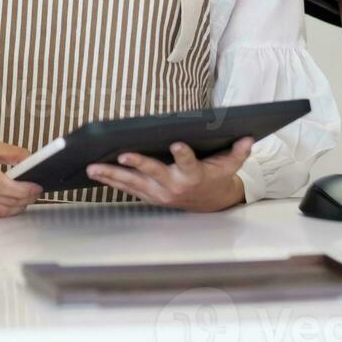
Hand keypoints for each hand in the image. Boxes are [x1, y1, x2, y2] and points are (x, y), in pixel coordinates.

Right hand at [0, 133, 42, 216]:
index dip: (23, 190)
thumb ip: (9, 152)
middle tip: (34, 193)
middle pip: (3, 202)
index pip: (3, 185)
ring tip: (23, 198)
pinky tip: (5, 203)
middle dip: (24, 199)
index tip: (36, 187)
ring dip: (15, 208)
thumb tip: (31, 159)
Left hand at [87, 138, 252, 211]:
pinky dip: (111, 181)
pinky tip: (95, 173)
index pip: (189, 163)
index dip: (183, 154)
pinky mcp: (148, 196)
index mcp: (194, 175)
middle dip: (137, 164)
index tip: (177, 144)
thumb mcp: (230, 165)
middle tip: (121, 155)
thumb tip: (249, 137)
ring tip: (92, 167)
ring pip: (133, 183)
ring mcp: (159, 193)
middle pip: (153, 173)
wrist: (209, 204)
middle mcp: (174, 186)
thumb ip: (238, 151)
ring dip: (112, 175)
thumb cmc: (217, 177)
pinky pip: (127, 188)